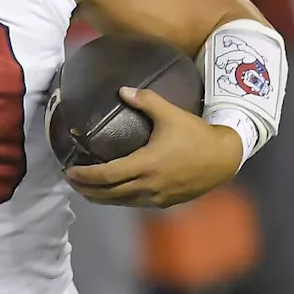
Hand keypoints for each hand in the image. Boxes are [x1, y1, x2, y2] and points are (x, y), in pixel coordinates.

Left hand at [66, 87, 243, 208]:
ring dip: (100, 197)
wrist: (225, 158)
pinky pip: (135, 203)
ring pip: (121, 201)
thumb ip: (145, 101)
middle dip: (86, 189)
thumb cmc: (196, 134)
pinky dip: (118, 199)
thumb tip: (122, 90)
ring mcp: (158, 197)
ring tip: (83, 189)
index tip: (69, 171)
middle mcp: (150, 185)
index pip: (108, 176)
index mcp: (147, 165)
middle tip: (69, 180)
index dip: (86, 176)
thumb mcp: (171, 114)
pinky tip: (110, 193)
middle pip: (109, 193)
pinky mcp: (166, 202)